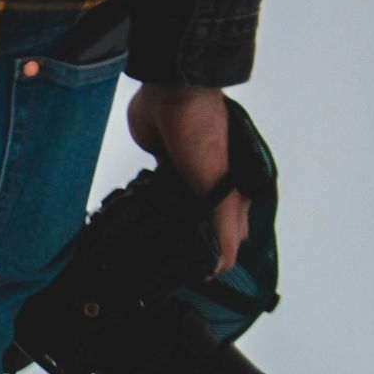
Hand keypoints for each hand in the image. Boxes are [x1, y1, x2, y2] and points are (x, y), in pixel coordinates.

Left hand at [126, 84, 250, 273]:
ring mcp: (187, 173)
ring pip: (178, 208)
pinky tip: (140, 220)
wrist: (173, 96)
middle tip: (168, 269)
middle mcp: (213, 182)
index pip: (229, 232)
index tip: (199, 277)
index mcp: (234, 187)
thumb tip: (224, 264)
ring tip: (149, 251)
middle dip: (190, 243)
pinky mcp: (163, 162)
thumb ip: (224, 225)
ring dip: (167, 226)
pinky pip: (157, 190)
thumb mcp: (221, 188)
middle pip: (203, 222)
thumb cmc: (205, 135)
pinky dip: (150, 204)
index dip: (217, 255)